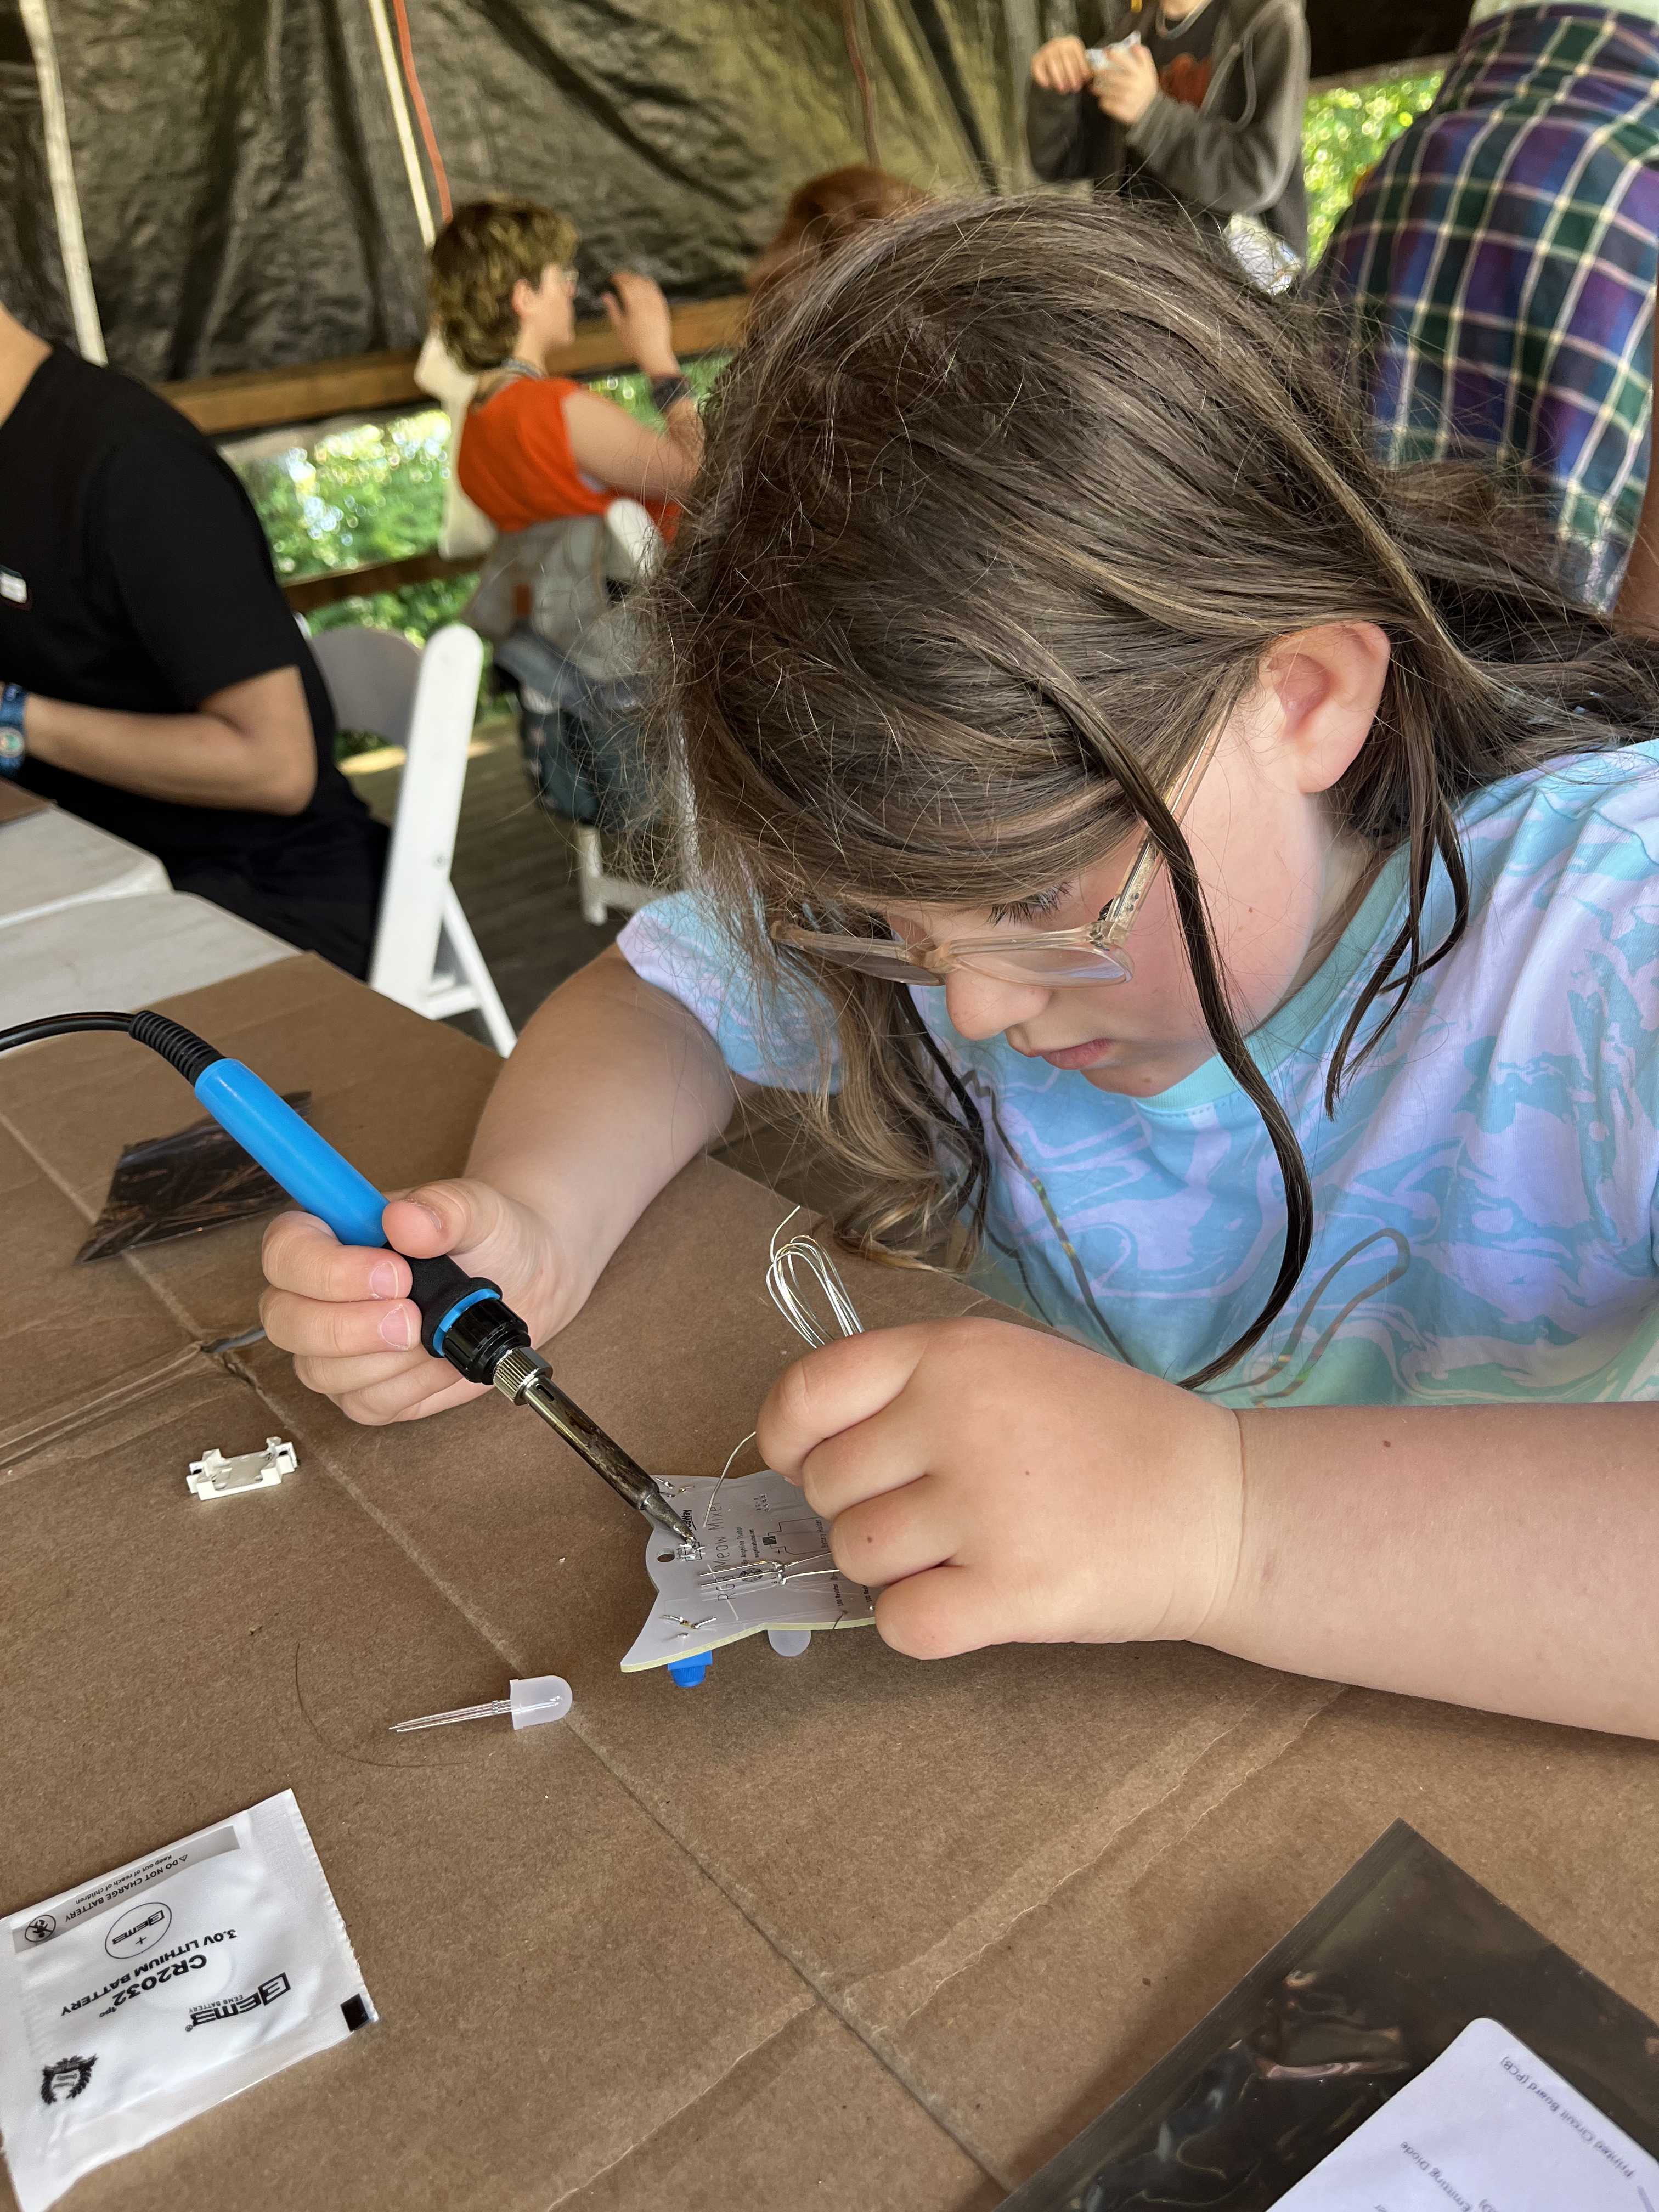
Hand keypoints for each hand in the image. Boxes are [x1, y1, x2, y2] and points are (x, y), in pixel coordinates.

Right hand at [259, 1180, 577, 1424]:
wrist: (522, 1280)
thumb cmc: (488, 1238)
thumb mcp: (479, 1209)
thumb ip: (445, 1207)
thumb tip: (406, 1219)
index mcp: (327, 1234)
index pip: (285, 1252)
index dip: (327, 1270)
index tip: (395, 1273)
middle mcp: (316, 1293)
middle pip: (285, 1321)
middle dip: (348, 1328)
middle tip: (413, 1318)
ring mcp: (333, 1348)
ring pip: (320, 1371)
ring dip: (386, 1362)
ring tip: (438, 1335)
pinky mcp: (363, 1390)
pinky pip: (364, 1404)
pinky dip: (410, 1388)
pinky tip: (442, 1361)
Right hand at [601, 271, 676, 378]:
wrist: (655, 355)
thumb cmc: (635, 344)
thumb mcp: (620, 328)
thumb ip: (613, 309)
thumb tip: (605, 295)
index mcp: (634, 307)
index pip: (626, 285)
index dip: (619, 278)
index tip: (613, 278)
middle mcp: (647, 303)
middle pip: (636, 282)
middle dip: (627, 277)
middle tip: (620, 277)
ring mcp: (657, 305)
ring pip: (647, 284)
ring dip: (638, 279)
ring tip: (631, 280)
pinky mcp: (663, 308)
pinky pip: (656, 291)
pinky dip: (649, 285)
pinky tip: (644, 286)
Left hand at [757, 1317, 1242, 1658]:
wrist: (1222, 1504)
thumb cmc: (1110, 1435)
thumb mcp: (1013, 1366)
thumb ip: (918, 1389)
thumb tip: (812, 1446)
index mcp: (952, 1354)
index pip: (806, 1393)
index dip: (789, 1439)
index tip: (808, 1462)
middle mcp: (956, 1420)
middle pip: (825, 1488)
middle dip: (861, 1509)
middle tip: (932, 1511)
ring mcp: (983, 1508)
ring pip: (855, 1557)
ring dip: (895, 1567)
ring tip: (967, 1548)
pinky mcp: (1011, 1592)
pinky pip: (900, 1624)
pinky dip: (922, 1623)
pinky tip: (973, 1598)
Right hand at [1030, 34, 1092, 91]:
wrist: (1054, 67)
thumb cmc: (1070, 68)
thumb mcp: (1080, 66)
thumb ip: (1085, 70)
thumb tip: (1091, 78)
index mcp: (1072, 42)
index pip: (1077, 53)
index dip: (1082, 67)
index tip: (1085, 79)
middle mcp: (1059, 43)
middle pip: (1066, 58)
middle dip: (1071, 74)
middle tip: (1075, 88)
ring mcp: (1046, 49)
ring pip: (1053, 63)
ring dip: (1059, 77)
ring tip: (1063, 89)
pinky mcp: (1036, 59)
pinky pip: (1039, 68)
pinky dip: (1043, 77)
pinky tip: (1048, 86)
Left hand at [1094, 40, 1158, 123]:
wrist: (1151, 111)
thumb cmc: (1145, 87)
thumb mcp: (1149, 71)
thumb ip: (1143, 57)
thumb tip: (1133, 45)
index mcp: (1141, 73)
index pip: (1125, 60)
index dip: (1114, 55)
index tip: (1106, 52)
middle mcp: (1134, 85)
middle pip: (1110, 76)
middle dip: (1099, 72)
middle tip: (1093, 71)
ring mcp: (1128, 99)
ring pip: (1106, 91)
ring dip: (1097, 88)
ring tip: (1093, 87)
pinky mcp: (1122, 111)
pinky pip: (1106, 104)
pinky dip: (1103, 102)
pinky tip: (1103, 100)